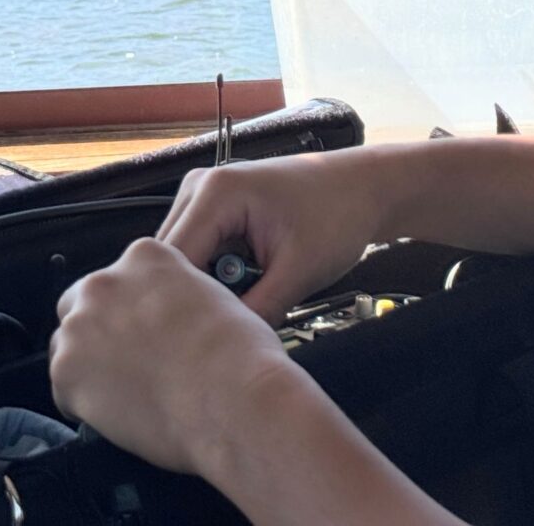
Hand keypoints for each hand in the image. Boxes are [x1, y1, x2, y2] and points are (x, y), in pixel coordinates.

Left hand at [50, 236, 299, 477]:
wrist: (233, 398)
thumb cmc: (239, 355)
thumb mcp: (213, 296)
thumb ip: (176, 295)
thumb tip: (169, 317)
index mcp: (144, 256)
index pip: (119, 278)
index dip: (130, 309)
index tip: (143, 331)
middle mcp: (105, 282)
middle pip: (82, 305)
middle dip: (100, 331)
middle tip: (131, 362)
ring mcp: (81, 326)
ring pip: (69, 347)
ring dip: (90, 366)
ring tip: (128, 391)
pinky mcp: (67, 371)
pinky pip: (64, 390)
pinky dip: (86, 404)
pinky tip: (121, 413)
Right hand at [158, 151, 390, 323]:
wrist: (362, 188)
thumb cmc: (338, 215)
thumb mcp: (299, 272)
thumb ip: (257, 311)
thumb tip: (225, 346)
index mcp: (216, 192)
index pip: (173, 261)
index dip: (182, 305)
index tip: (198, 340)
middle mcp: (199, 187)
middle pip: (170, 261)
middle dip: (194, 298)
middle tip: (225, 330)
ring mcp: (203, 196)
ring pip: (181, 260)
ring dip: (205, 288)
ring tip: (241, 307)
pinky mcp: (213, 209)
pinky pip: (198, 253)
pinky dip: (215, 277)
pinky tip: (242, 291)